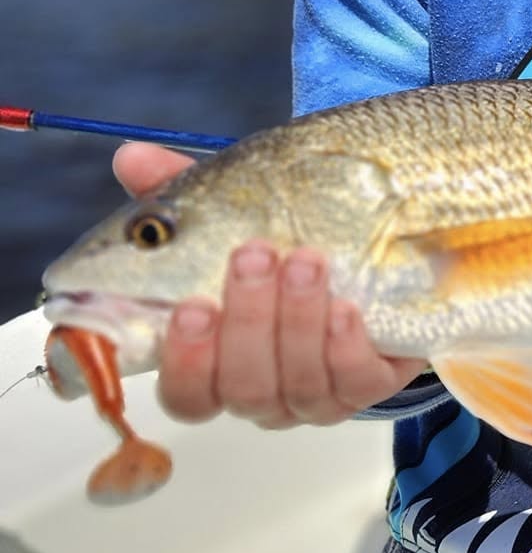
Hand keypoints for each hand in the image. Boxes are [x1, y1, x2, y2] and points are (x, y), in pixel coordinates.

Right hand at [111, 141, 427, 427]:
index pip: (186, 392)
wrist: (378, 250)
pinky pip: (357, 383)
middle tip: (254, 256)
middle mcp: (265, 390)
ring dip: (298, 318)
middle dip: (247, 321)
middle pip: (243, 387)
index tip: (190, 306)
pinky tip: (347, 307)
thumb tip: (132, 158)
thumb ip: (181, 193)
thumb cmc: (284, 241)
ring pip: (299, 383)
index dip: (185, 361)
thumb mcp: (235, 212)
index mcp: (219, 364)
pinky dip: (346, 345)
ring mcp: (320, 394)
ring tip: (306, 260)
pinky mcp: (372, 383)